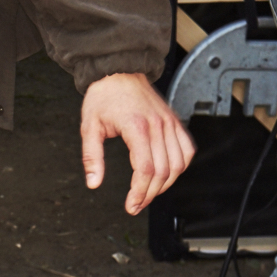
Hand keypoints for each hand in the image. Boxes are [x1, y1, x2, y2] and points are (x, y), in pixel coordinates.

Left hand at [80, 72, 193, 215]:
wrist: (118, 71)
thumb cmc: (104, 96)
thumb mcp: (89, 126)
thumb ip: (91, 156)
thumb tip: (93, 182)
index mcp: (136, 127)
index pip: (146, 169)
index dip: (139, 192)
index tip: (131, 205)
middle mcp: (157, 125)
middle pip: (163, 172)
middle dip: (150, 194)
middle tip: (136, 204)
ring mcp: (169, 123)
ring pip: (178, 164)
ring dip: (166, 184)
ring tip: (149, 192)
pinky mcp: (174, 122)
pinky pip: (187, 150)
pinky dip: (180, 167)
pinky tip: (167, 174)